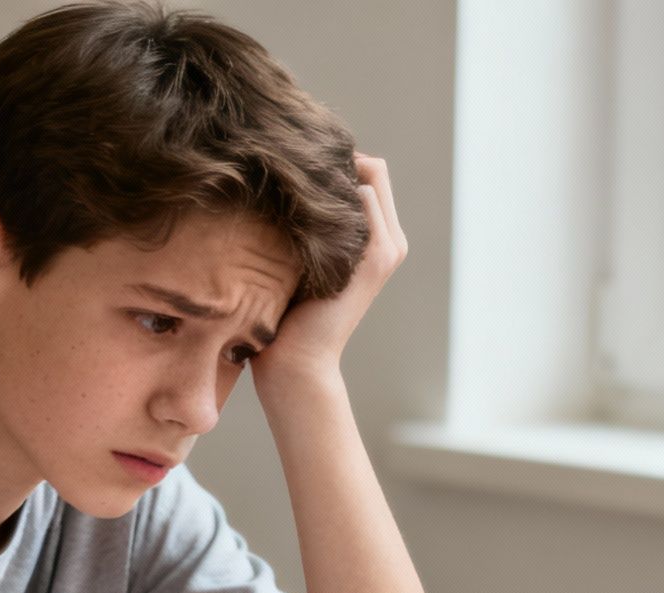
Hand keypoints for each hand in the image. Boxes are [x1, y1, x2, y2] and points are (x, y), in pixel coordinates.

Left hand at [250, 152, 408, 386]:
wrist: (294, 364)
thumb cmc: (281, 316)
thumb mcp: (293, 256)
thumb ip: (301, 222)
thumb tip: (275, 177)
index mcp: (373, 240)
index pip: (365, 171)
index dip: (331, 159)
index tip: (290, 159)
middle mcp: (388, 240)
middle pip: (372, 167)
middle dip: (333, 157)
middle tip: (287, 159)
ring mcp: (387, 248)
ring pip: (372, 174)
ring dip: (333, 168)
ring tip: (289, 175)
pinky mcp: (377, 257)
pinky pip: (366, 196)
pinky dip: (336, 187)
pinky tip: (296, 195)